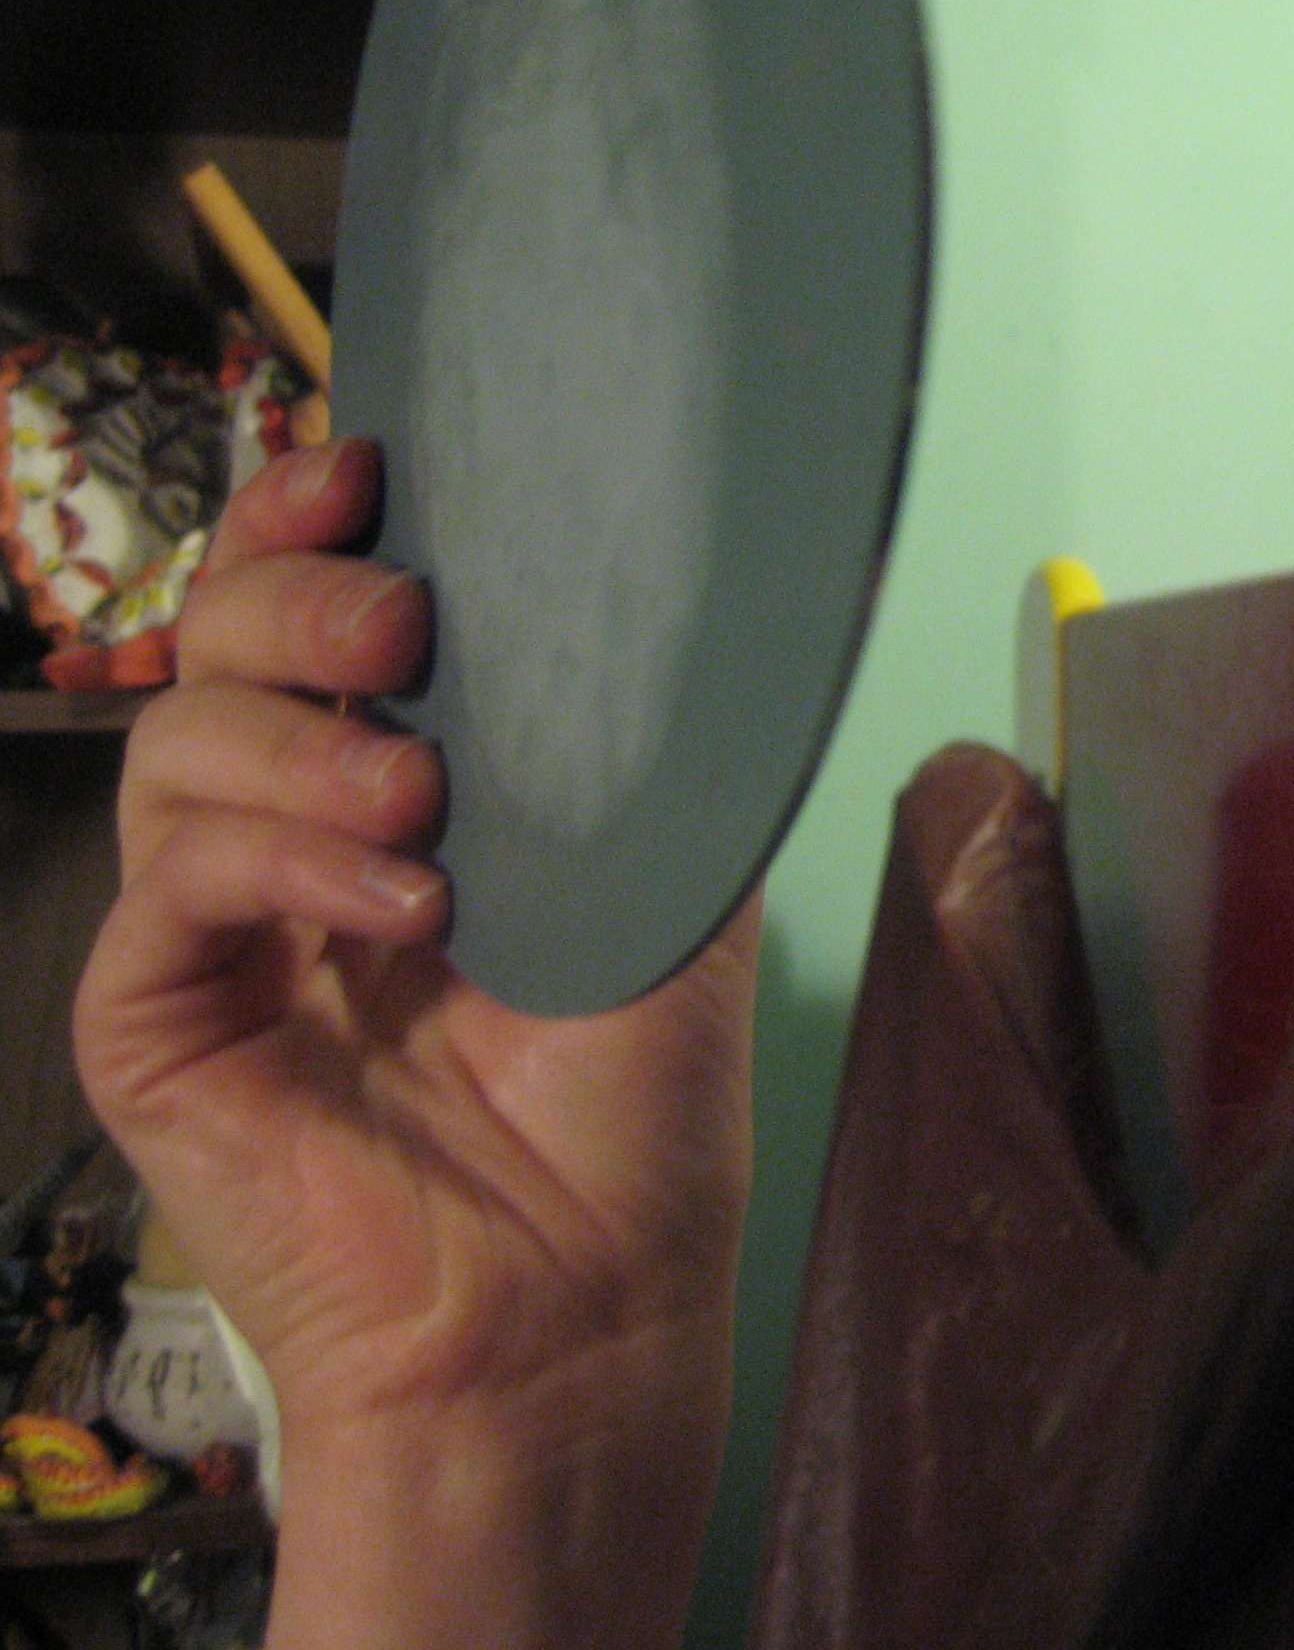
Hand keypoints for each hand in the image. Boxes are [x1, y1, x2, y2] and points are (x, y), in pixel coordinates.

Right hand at [76, 440, 755, 1649]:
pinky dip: (277, 860)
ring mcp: (216, 922)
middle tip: (406, 623)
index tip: (363, 467)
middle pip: (219, 637)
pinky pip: (167, 882)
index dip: (308, 519)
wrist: (584, 1294)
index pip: (311, 610)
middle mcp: (295, 830)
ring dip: (302, 738)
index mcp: (407, 776)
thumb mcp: (669, 874)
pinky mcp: (155, 1017)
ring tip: (424, 804)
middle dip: (295, 591)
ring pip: (177, 738)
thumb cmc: (635, 1105)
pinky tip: (395, 902)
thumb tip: (635, 570)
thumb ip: (625, 733)